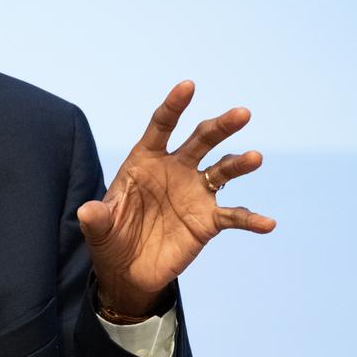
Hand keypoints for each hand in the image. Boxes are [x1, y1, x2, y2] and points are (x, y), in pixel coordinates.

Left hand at [77, 81, 275, 318]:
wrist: (128, 270)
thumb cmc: (111, 238)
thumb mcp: (98, 229)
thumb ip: (97, 218)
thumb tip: (88, 212)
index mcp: (146, 160)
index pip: (162, 126)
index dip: (174, 106)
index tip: (188, 86)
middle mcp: (176, 169)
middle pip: (201, 140)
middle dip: (221, 126)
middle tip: (242, 114)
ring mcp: (195, 192)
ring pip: (223, 170)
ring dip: (239, 163)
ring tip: (255, 157)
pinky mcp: (208, 220)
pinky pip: (234, 216)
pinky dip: (251, 219)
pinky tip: (268, 223)